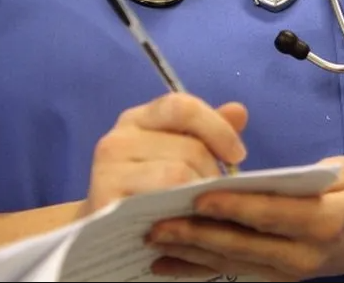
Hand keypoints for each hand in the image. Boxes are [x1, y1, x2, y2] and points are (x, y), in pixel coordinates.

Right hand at [80, 93, 248, 217]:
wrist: (104, 236)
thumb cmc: (149, 191)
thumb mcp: (177, 156)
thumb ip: (207, 133)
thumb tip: (238, 111)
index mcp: (138, 120)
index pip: (182, 106)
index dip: (217, 129)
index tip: (237, 155)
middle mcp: (118, 139)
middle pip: (189, 147)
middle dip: (213, 174)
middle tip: (216, 196)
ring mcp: (107, 170)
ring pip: (178, 173)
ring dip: (200, 196)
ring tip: (201, 210)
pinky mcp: (105, 201)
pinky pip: (160, 201)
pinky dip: (181, 213)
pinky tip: (185, 222)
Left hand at [144, 156, 343, 281]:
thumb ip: (309, 174)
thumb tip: (264, 176)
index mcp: (328, 221)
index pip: (275, 214)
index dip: (237, 207)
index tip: (200, 197)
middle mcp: (306, 254)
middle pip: (246, 245)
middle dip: (199, 235)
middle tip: (159, 223)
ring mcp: (290, 271)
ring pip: (233, 262)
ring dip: (190, 253)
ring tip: (154, 240)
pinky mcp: (276, 277)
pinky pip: (232, 272)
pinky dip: (196, 269)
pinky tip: (164, 264)